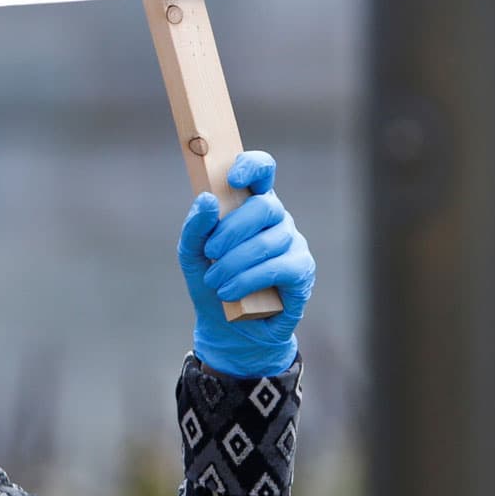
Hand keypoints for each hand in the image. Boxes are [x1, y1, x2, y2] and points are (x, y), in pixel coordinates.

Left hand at [176, 150, 313, 376]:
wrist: (226, 328)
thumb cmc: (211, 281)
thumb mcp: (191, 253)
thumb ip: (195, 226)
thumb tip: (207, 199)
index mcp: (250, 205)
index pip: (262, 170)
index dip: (251, 166)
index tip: (231, 179)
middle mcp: (276, 219)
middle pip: (265, 206)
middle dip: (232, 230)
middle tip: (210, 252)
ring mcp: (293, 244)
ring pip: (269, 241)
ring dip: (235, 263)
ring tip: (215, 283)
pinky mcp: (302, 271)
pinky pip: (281, 267)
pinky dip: (250, 279)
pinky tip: (230, 293)